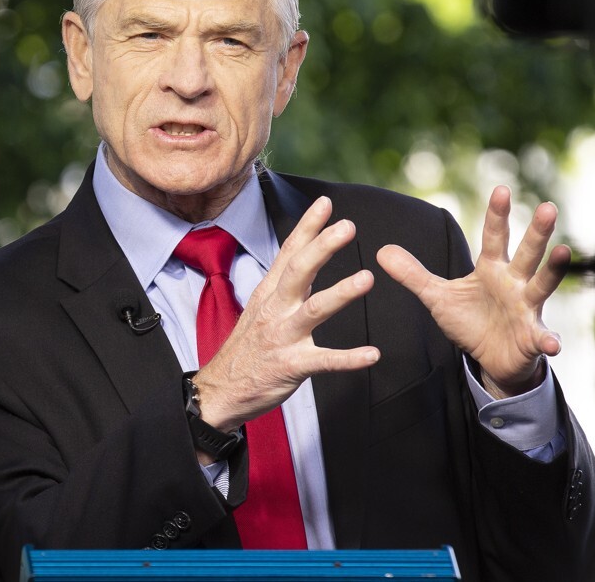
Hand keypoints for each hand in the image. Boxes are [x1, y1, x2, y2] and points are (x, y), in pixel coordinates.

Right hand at [191, 196, 379, 435]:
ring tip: (367, 278)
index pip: (289, 253)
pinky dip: (349, 359)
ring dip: (341, 293)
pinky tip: (372, 354)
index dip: (307, 227)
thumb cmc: (247, 349)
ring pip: (314, 310)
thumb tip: (304, 257)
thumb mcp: (259, 308)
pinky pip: (324, 361)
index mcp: (269, 294)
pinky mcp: (291, 366)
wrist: (222, 390)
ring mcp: (283, 337)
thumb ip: (282, 284)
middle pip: (299, 271)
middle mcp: (276, 310)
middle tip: (348, 227)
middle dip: (323, 247)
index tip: (326, 203)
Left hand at [376, 186, 568, 397]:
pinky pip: (542, 337)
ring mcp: (526, 309)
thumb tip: (381, 251)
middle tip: (548, 207)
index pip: (495, 237)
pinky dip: (549, 340)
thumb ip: (413, 274)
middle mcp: (514, 283)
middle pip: (527, 253)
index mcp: (492, 269)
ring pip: (542, 285)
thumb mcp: (437, 296)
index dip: (497, 214)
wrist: (490, 357)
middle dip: (537, 232)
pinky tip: (553, 343)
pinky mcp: (532, 337)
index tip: (502, 189)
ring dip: (553, 270)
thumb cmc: (470, 321)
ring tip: (563, 252)